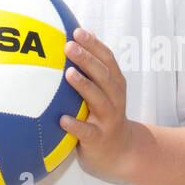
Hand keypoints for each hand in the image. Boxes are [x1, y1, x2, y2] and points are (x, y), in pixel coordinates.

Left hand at [59, 27, 132, 179]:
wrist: (121, 152)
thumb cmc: (104, 113)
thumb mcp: (104, 89)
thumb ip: (95, 65)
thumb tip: (82, 32)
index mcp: (115, 84)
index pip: (107, 60)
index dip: (94, 45)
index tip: (77, 32)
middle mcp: (115, 99)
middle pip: (103, 76)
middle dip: (87, 60)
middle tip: (69, 47)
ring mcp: (109, 120)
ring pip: (99, 100)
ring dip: (84, 86)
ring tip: (68, 74)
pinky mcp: (100, 139)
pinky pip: (88, 132)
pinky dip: (76, 125)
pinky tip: (62, 119)